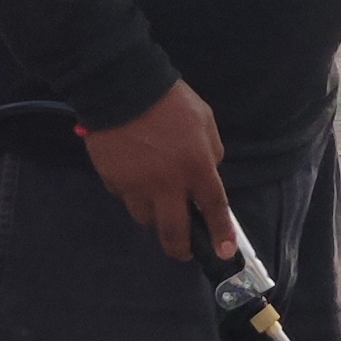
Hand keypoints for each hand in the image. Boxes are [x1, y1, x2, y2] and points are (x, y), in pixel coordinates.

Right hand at [82, 79, 236, 261]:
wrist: (121, 88)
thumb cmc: (169, 100)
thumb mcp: (204, 120)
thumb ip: (211, 151)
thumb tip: (207, 172)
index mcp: (196, 167)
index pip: (214, 208)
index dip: (221, 234)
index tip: (225, 252)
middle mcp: (168, 184)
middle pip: (176, 232)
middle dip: (182, 250)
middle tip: (184, 251)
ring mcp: (138, 186)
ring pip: (147, 219)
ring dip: (155, 217)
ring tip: (156, 203)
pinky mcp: (114, 182)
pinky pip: (127, 198)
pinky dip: (133, 194)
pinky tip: (133, 176)